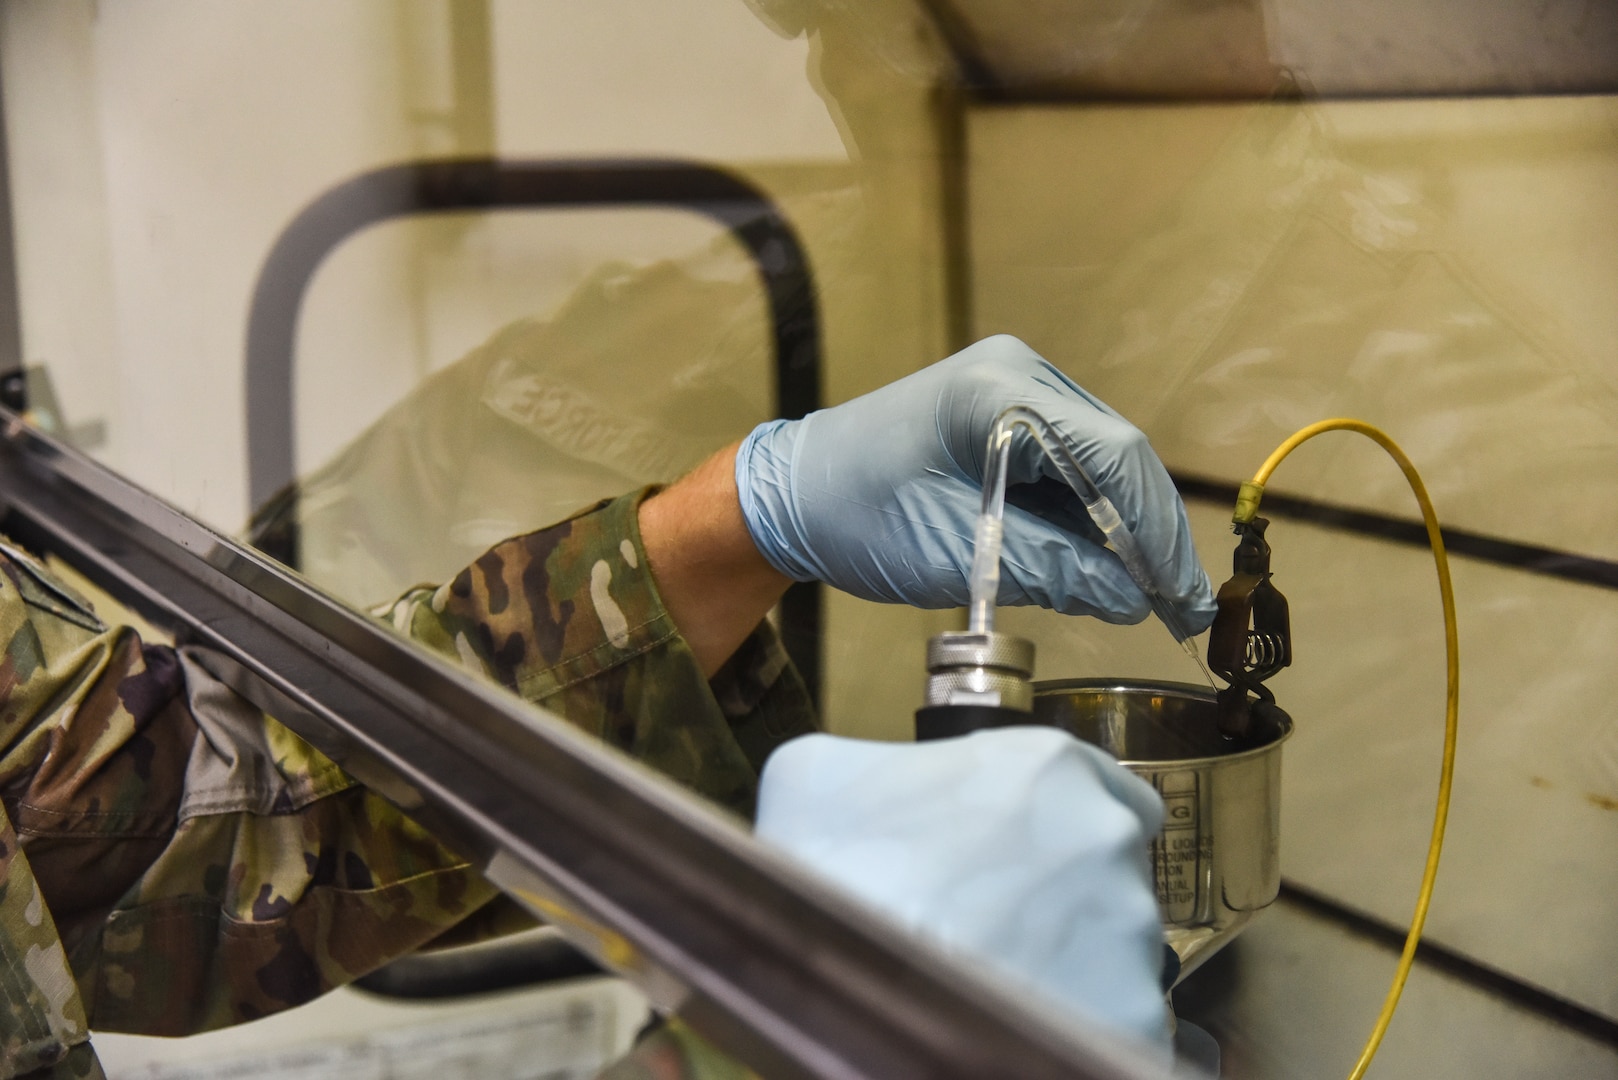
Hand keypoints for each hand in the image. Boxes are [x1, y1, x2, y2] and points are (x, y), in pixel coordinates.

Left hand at [735, 335, 1214, 628]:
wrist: (789, 498)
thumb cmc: (853, 514)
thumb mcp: (953, 552)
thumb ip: (1051, 569)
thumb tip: (1131, 598)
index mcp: (997, 389)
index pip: (1111, 453)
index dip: (1155, 529)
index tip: (1182, 596)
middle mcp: (1016, 374)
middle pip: (1117, 454)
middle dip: (1151, 534)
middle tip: (1183, 608)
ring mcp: (1013, 392)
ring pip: (1101, 464)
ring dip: (1128, 530)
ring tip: (1157, 599)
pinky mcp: (1007, 420)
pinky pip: (1071, 469)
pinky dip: (1094, 520)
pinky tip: (1112, 570)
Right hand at [754, 727, 1172, 1052]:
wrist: (835, 973)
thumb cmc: (825, 862)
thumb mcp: (817, 771)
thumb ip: (881, 765)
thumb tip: (878, 791)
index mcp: (1051, 766)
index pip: (1112, 793)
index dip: (1065, 833)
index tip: (1023, 863)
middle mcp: (1106, 837)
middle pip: (1112, 874)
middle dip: (1064, 901)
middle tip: (988, 927)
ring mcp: (1127, 930)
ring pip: (1114, 952)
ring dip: (1069, 965)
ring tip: (990, 982)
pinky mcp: (1128, 1017)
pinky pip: (1116, 1024)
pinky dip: (1074, 1029)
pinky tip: (1006, 1027)